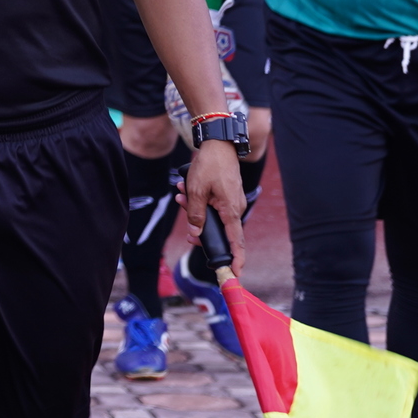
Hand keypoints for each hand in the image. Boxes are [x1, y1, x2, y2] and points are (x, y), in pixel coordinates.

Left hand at [179, 138, 245, 261]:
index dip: (236, 259)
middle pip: (218, 229)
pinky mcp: (227, 195)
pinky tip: (185, 190)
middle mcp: (235, 208)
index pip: (236, 242)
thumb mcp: (196, 191)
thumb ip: (195, 214)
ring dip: (194, 208)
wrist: (218, 144)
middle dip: (198, 226)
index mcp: (231, 211)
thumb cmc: (209, 166)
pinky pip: (213, 205)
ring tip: (180, 195)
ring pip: (212, 215)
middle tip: (185, 219)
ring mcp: (232, 202)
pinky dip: (199, 200)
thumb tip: (195, 233)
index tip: (235, 274)